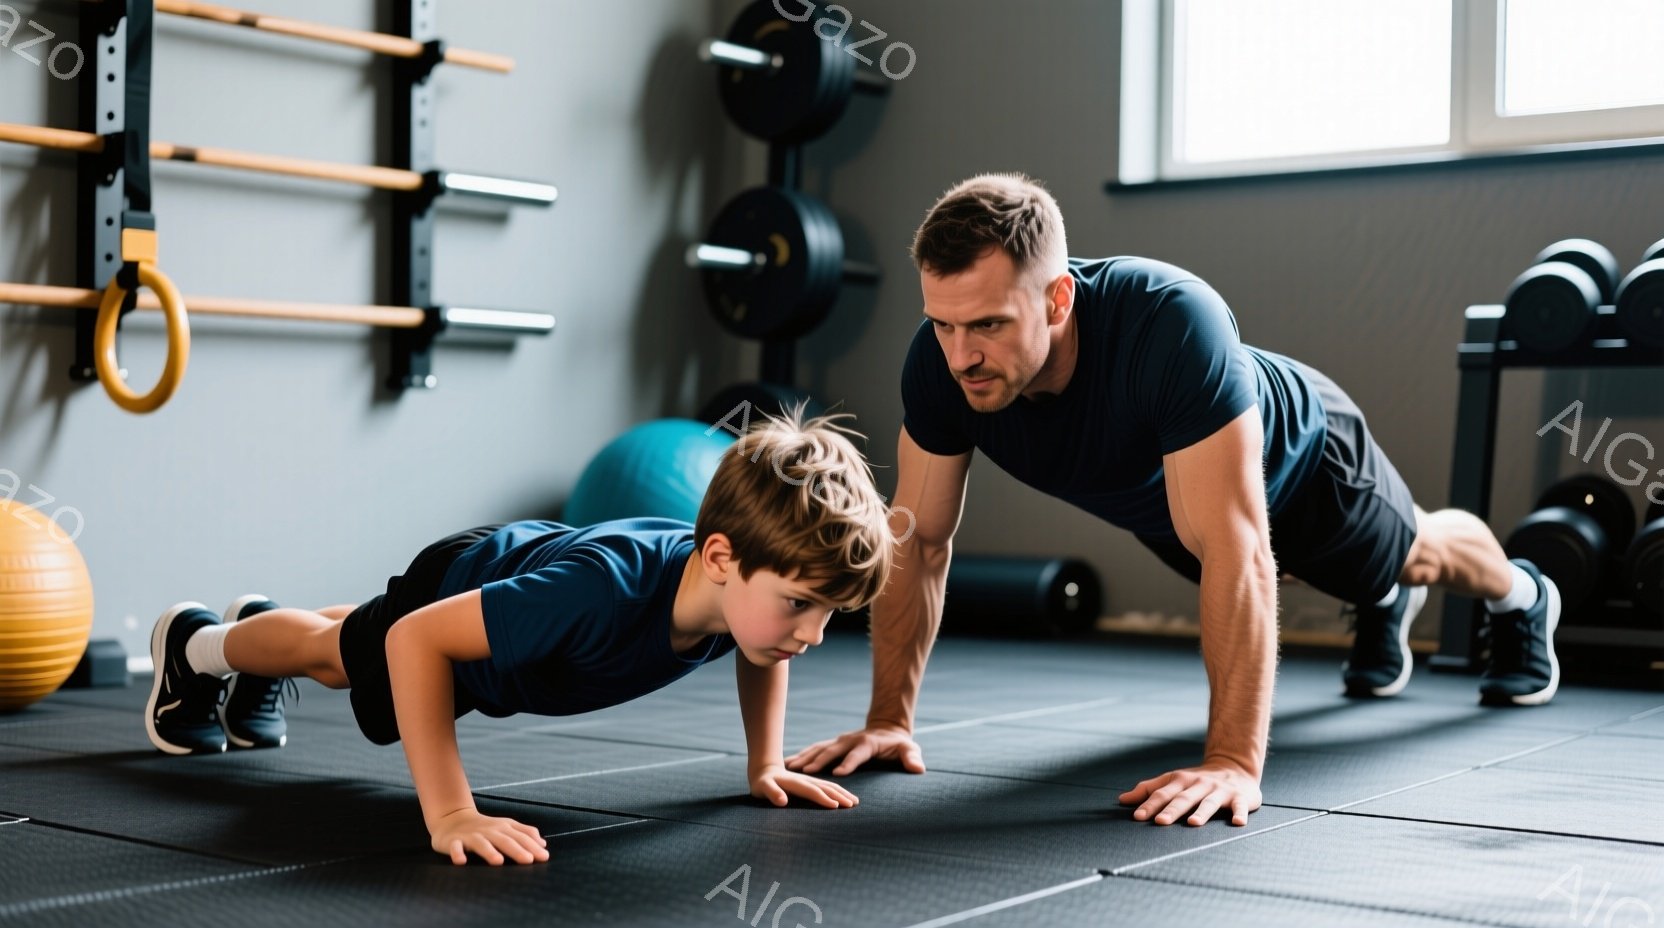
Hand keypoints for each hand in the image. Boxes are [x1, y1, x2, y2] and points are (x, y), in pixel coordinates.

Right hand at [429, 807, 549, 865]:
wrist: (452, 819)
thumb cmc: (485, 827)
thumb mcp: (506, 827)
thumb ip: (525, 833)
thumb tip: (543, 844)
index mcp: (503, 827)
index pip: (520, 837)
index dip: (532, 846)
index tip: (544, 857)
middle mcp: (489, 831)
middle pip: (504, 840)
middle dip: (517, 850)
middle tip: (528, 860)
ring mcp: (471, 836)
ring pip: (481, 844)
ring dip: (489, 851)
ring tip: (499, 861)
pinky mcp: (454, 841)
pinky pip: (455, 848)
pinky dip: (457, 853)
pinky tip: (461, 861)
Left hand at [750, 763, 858, 808]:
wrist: (765, 769)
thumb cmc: (762, 783)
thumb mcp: (762, 787)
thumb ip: (772, 793)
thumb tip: (782, 801)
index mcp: (796, 782)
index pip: (812, 791)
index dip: (823, 798)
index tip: (836, 806)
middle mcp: (806, 780)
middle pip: (826, 787)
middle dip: (840, 795)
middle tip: (853, 805)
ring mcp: (810, 780)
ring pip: (829, 786)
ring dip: (843, 792)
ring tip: (855, 801)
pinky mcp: (811, 782)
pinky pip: (827, 786)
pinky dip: (838, 791)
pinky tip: (845, 796)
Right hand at [784, 725, 925, 775]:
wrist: (887, 729)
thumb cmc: (899, 744)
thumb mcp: (909, 749)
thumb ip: (912, 758)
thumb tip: (918, 768)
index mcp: (867, 743)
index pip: (857, 754)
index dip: (848, 763)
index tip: (838, 774)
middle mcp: (850, 740)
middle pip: (831, 750)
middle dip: (817, 760)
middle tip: (802, 771)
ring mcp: (839, 741)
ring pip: (819, 748)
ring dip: (804, 757)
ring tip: (787, 766)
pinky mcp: (833, 744)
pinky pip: (814, 749)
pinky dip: (801, 755)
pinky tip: (787, 764)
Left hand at [1119, 762, 1261, 826]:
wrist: (1235, 766)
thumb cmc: (1197, 780)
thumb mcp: (1173, 780)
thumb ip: (1148, 790)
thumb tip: (1122, 800)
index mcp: (1181, 781)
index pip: (1162, 793)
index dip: (1150, 804)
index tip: (1137, 816)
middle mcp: (1199, 784)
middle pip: (1183, 798)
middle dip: (1171, 810)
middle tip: (1160, 822)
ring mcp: (1220, 790)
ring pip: (1209, 802)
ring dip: (1201, 813)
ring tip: (1193, 823)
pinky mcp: (1241, 797)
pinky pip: (1240, 806)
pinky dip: (1240, 813)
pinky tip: (1237, 822)